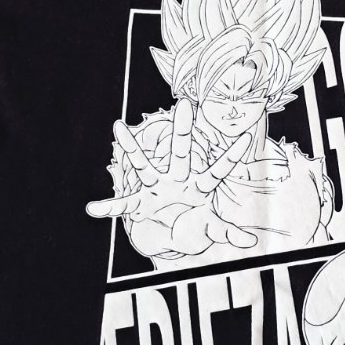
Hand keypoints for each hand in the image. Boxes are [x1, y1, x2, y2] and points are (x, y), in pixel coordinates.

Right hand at [85, 98, 258, 259]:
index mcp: (199, 187)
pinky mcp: (139, 204)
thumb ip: (227, 232)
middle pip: (181, 153)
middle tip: (185, 103)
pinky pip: (123, 206)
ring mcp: (156, 189)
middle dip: (182, 130)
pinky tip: (93, 209)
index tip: (247, 136)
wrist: (168, 238)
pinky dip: (109, 209)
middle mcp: (177, 181)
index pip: (217, 170)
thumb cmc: (193, 229)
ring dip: (131, 148)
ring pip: (144, 166)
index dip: (231, 156)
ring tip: (118, 126)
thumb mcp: (211, 231)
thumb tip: (251, 240)